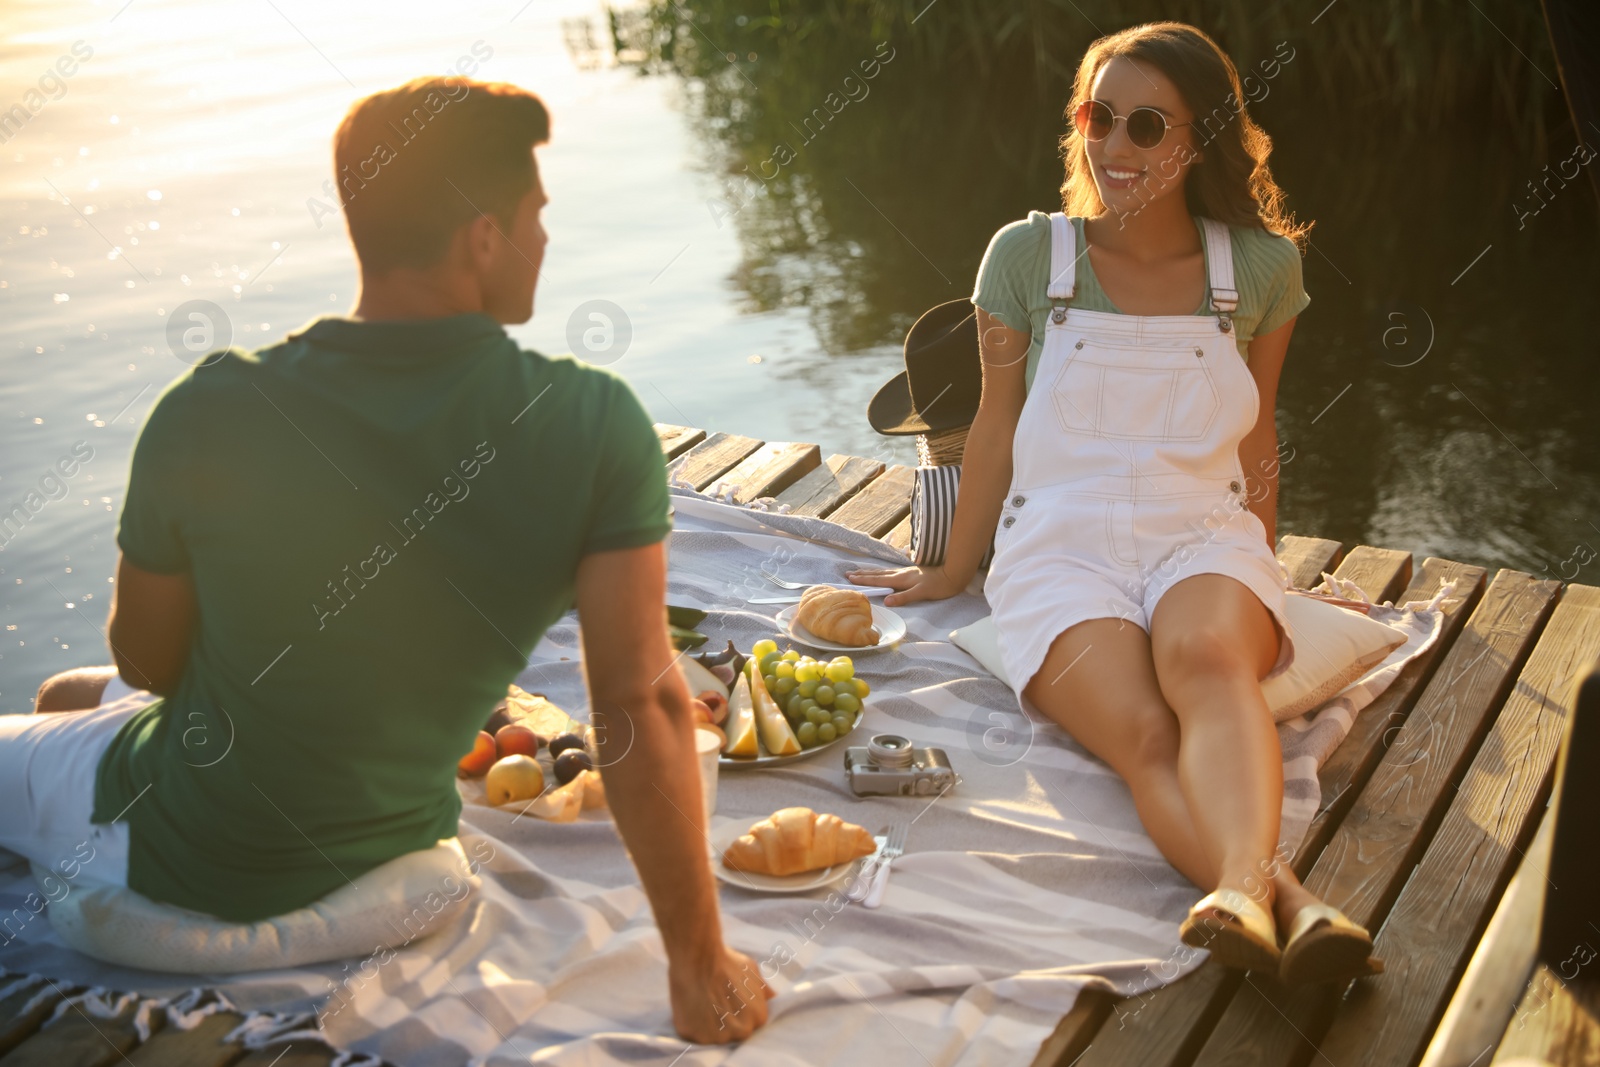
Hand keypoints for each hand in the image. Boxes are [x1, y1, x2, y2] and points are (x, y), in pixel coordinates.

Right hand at [669, 946, 773, 1043]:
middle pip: (733, 1033)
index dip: (738, 1012)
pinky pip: (695, 1035)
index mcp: (758, 1018)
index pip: (750, 1024)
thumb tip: (773, 998)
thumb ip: (764, 991)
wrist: (698, 959)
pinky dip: (692, 1025)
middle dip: (724, 1021)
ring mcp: (718, 1037)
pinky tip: (691, 1007)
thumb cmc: (726, 962)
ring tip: (701, 1002)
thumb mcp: (752, 972)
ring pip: (713, 1037)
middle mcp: (741, 1032)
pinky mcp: (696, 1037)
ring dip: (707, 1025)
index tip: (728, 1001)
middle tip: (713, 1001)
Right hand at [846, 563, 965, 606]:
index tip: (850, 578)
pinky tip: (882, 572)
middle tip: (848, 574)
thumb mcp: (922, 593)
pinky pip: (890, 572)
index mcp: (901, 579)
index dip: (864, 580)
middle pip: (878, 574)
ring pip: (883, 572)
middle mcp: (901, 574)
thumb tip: (886, 601)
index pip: (878, 580)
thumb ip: (904, 597)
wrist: (953, 574)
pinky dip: (881, 572)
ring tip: (860, 572)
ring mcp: (906, 572)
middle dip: (863, 574)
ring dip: (870, 572)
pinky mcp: (911, 572)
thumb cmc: (939, 585)